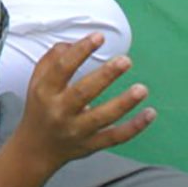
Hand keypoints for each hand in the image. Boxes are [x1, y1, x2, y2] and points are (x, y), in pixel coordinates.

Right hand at [8, 35, 150, 170]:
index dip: (81, 51)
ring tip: (142, 89)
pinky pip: (115, 137)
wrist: (36, 149)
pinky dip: (134, 127)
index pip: (62, 68)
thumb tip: (75, 44)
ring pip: (103, 117)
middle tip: (126, 60)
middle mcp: (59, 112)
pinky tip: (150, 113)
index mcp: (45, 92)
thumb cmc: (40, 108)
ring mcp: (76, 131)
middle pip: (84, 93)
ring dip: (124, 103)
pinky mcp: (91, 145)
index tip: (99, 37)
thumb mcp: (37, 82)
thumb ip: (52, 60)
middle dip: (106, 76)